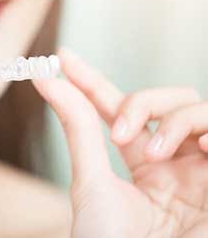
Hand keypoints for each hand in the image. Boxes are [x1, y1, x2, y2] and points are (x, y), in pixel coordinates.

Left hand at [32, 48, 207, 237]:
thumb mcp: (91, 183)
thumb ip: (76, 129)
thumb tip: (48, 83)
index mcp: (140, 161)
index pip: (113, 106)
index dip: (89, 78)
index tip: (62, 56)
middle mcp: (174, 160)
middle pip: (165, 98)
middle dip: (141, 101)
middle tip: (118, 130)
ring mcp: (203, 167)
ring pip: (196, 107)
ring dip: (172, 120)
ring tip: (154, 153)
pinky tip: (205, 146)